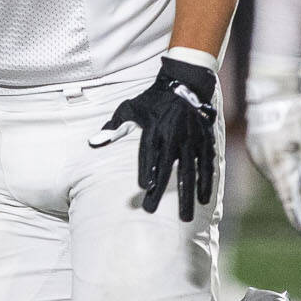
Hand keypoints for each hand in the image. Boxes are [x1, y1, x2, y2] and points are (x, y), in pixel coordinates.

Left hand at [91, 56, 220, 220]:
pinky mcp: (205, 142)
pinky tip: (204, 200)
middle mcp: (174, 136)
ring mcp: (192, 140)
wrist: (186, 83)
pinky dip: (206, 183)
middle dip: (162, 192)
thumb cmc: (154, 99)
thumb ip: (114, 126)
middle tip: (154, 212)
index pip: (149, 153)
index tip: (144, 188)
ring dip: (187, 195)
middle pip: (168, 168)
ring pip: (190, 172)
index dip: (148, 170)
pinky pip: (206, 166)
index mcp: (155, 129)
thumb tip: (94, 142)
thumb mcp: (131, 107)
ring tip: (185, 217)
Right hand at [244, 80, 300, 238]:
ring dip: (298, 158)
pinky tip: (291, 132)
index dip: (299, 217)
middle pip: (292, 181)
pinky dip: (288, 151)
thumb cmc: (294, 115)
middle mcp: (265, 166)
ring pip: (287, 168)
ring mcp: (258, 157)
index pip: (290, 199)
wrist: (271, 90)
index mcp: (279, 166)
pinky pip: (278, 158)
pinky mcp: (256, 148)